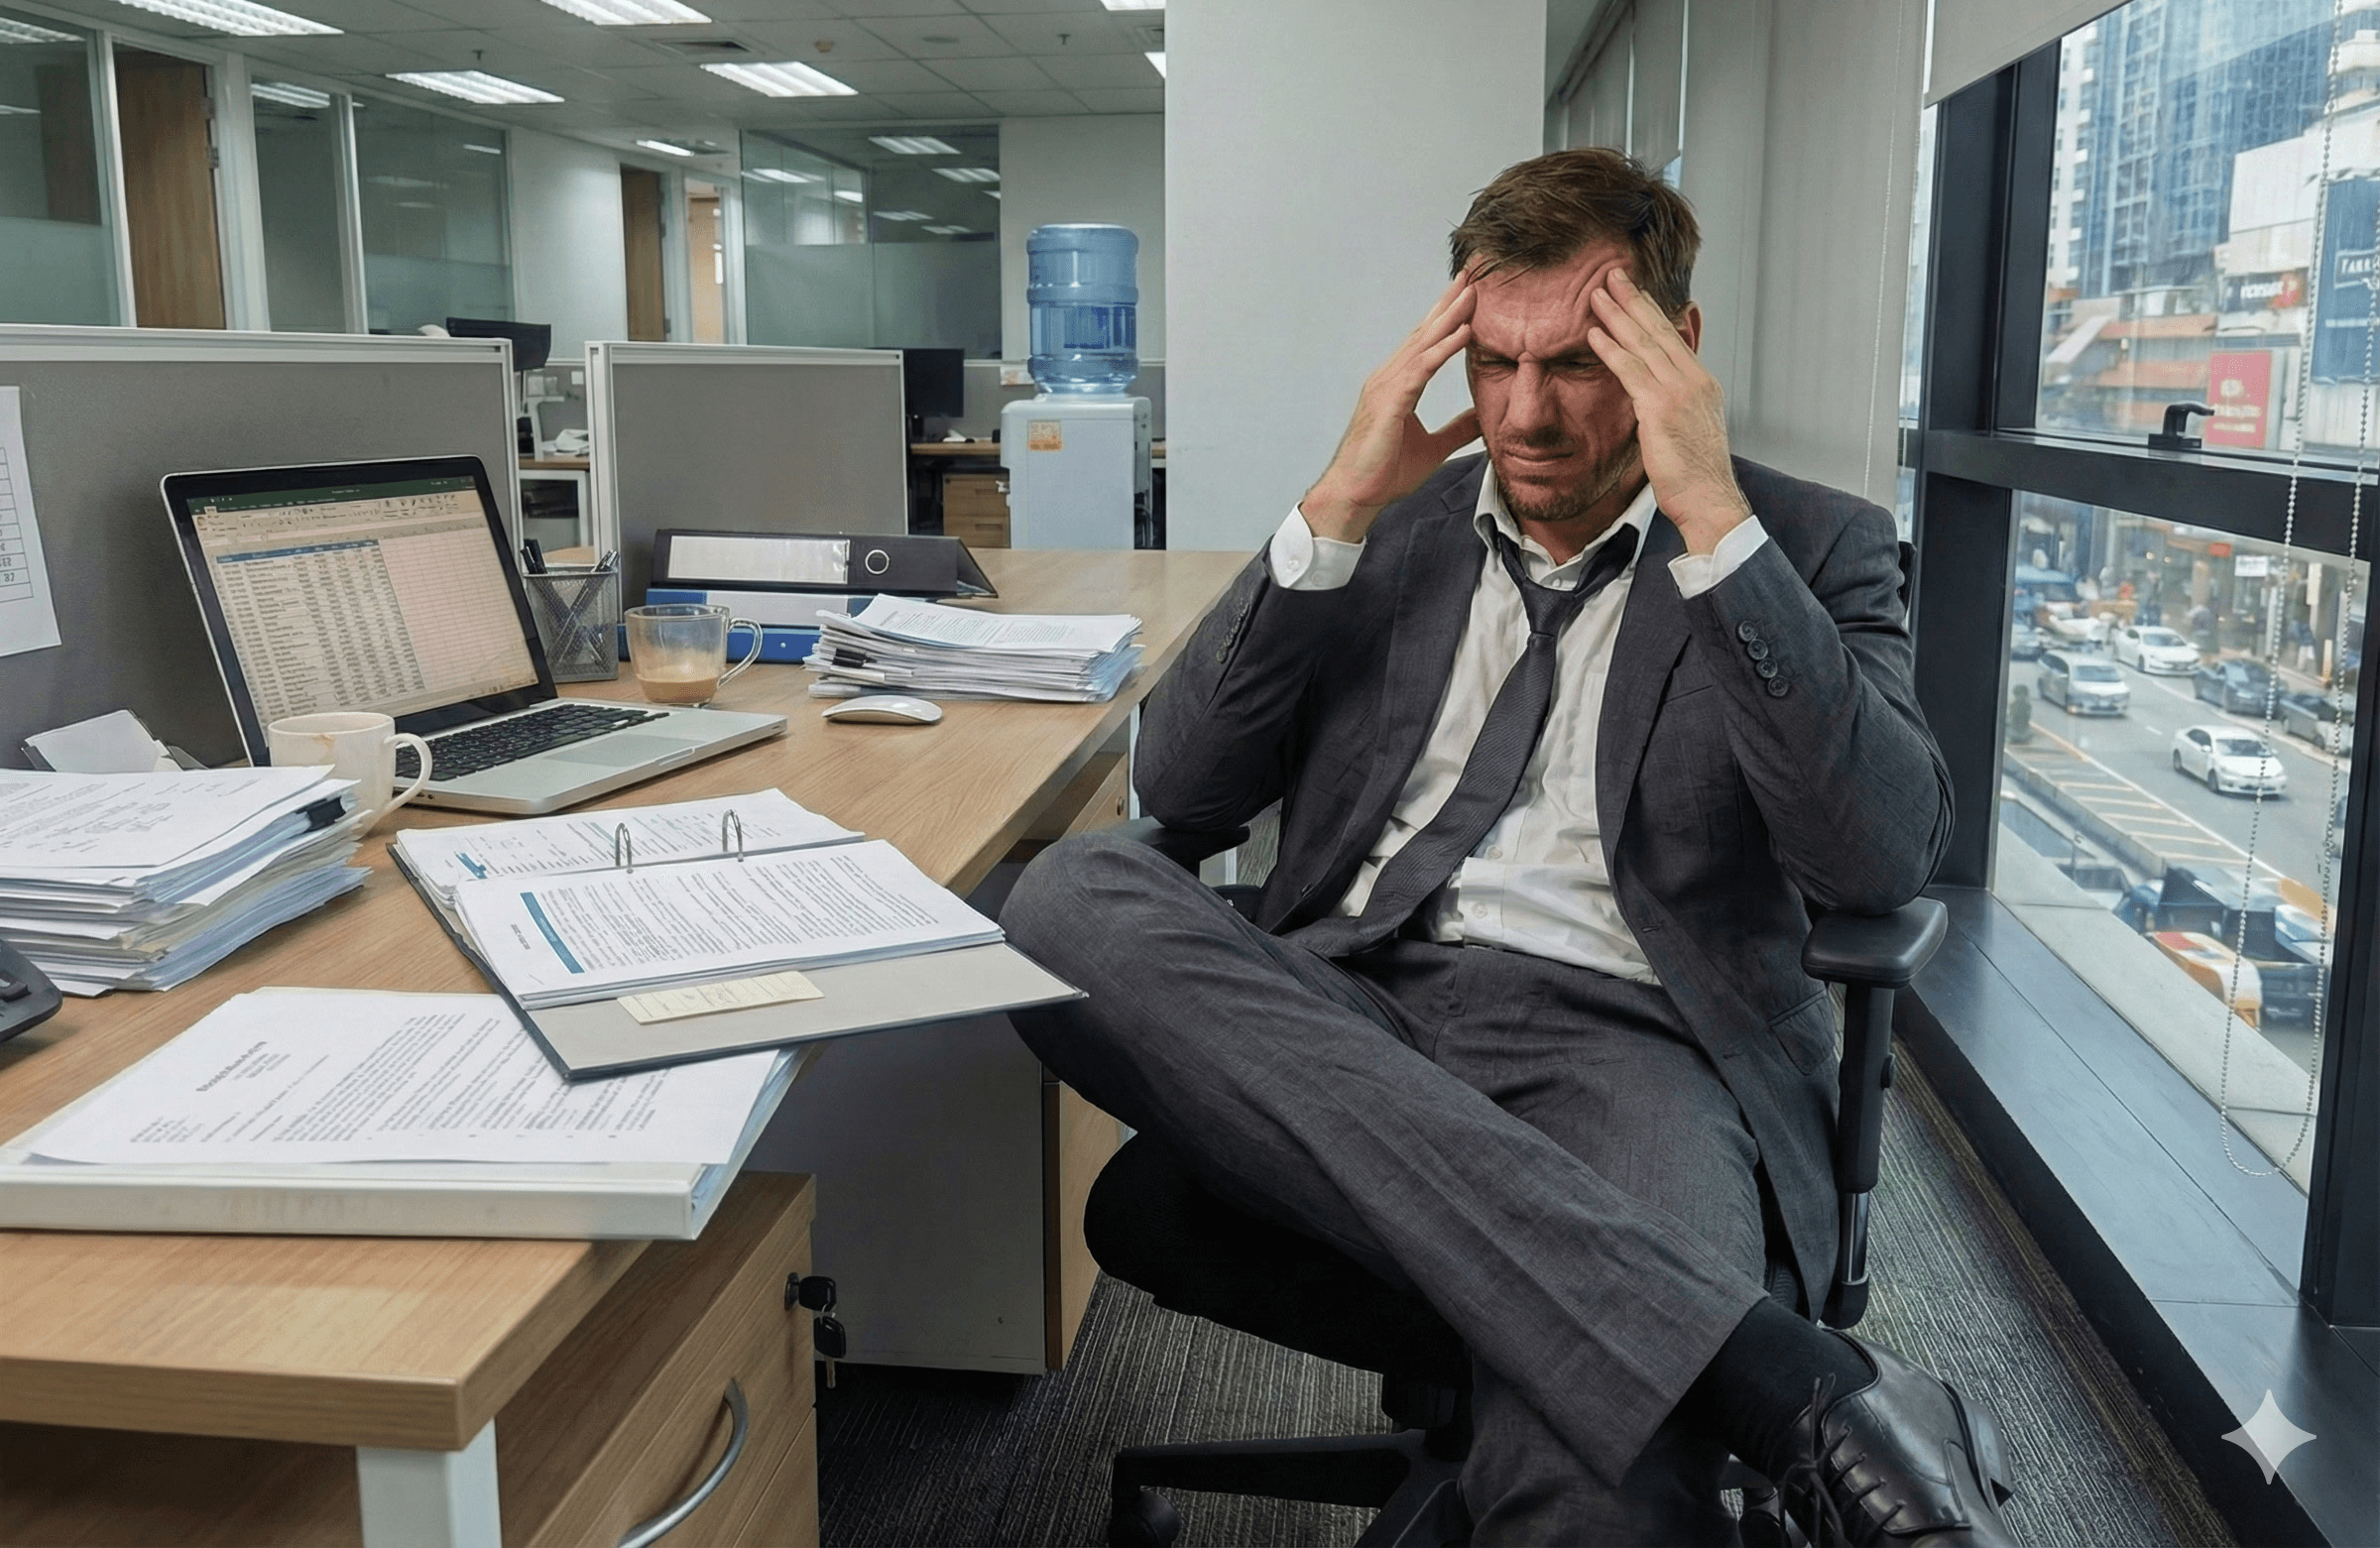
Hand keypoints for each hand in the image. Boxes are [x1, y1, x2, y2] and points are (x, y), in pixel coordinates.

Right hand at [1301, 278, 1483, 543]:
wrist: (1355, 496)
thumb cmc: (1383, 475)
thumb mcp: (1433, 448)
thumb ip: (1457, 429)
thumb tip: (1483, 416)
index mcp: (1397, 386)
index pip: (1425, 344)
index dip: (1447, 318)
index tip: (1469, 295)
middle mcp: (1388, 378)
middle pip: (1424, 333)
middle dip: (1449, 303)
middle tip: (1472, 275)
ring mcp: (1386, 387)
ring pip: (1423, 344)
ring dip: (1450, 316)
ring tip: (1473, 293)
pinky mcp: (1389, 403)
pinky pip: (1421, 369)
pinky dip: (1443, 349)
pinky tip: (1464, 333)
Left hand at [1586, 269, 1751, 553]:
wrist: (1709, 500)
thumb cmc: (1696, 477)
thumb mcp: (1688, 432)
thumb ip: (1672, 409)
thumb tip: (1651, 401)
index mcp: (1702, 383)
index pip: (1673, 338)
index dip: (1651, 312)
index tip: (1633, 292)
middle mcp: (1694, 380)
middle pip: (1659, 330)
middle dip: (1633, 300)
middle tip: (1612, 274)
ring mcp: (1679, 392)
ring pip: (1643, 344)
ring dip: (1616, 316)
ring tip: (1594, 294)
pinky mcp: (1661, 409)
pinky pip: (1630, 371)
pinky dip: (1611, 349)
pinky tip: (1593, 333)